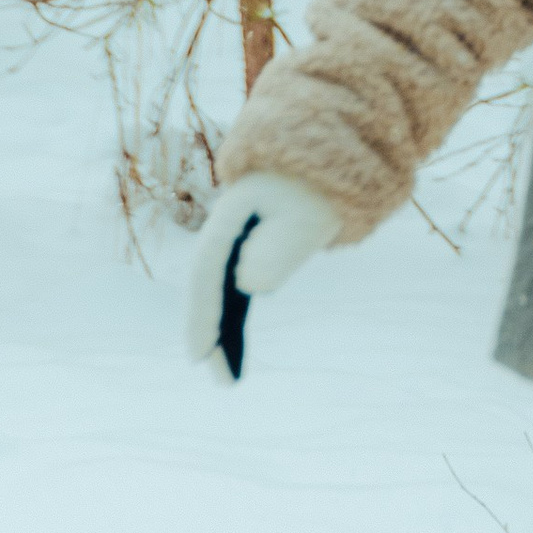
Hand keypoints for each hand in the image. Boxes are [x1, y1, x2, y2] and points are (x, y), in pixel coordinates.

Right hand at [182, 171, 340, 377]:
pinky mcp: (256, 246)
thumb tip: (248, 285)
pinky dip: (237, 316)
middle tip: (220, 380)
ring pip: (223, 291)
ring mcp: (240, 239)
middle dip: (213, 334)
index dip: (202, 315)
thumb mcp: (304, 217)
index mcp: (231, 216)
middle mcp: (228, 230)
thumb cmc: (319, 187)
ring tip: (229, 378)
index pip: (207, 273)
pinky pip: (239, 287)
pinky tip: (236, 343)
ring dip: (225, 331)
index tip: (199, 355)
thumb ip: (277, 248)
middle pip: (211, 287)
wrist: (333, 152)